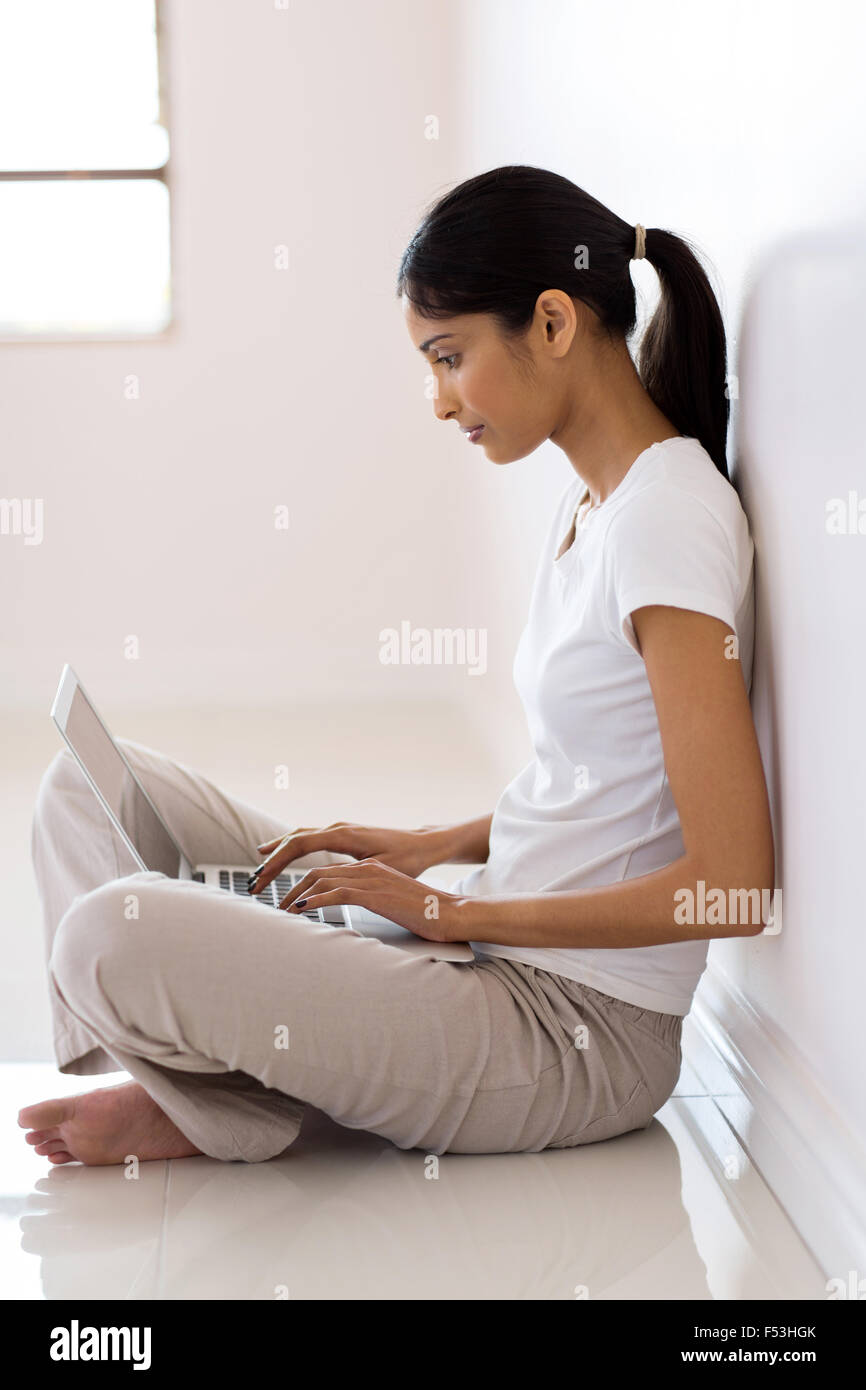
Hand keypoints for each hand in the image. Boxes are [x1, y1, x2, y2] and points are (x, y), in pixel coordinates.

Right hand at [248, 821, 445, 896]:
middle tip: (253, 884)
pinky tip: (277, 854)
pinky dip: (289, 847)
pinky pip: (308, 838)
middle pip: (293, 841)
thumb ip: (351, 875)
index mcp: (344, 835)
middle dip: (271, 862)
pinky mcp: (342, 835)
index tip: (261, 879)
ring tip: (258, 872)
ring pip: (298, 837)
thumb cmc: (408, 858)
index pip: (299, 846)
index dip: (277, 862)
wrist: (424, 843)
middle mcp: (338, 828)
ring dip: (277, 854)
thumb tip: (325, 886)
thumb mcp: (380, 869)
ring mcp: (339, 829)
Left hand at [276, 858, 464, 942]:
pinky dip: (315, 900)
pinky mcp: (375, 893)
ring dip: (298, 895)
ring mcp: (372, 878)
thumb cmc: (426, 914)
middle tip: (277, 904)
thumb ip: (370, 902)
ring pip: (322, 879)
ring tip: (283, 910)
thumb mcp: (392, 904)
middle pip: (318, 872)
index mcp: (372, 868)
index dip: (304, 883)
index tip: (289, 898)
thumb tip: (350, 917)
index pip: (328, 870)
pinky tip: (302, 909)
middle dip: (293, 887)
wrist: (452, 913)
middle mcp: (369, 868)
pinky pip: (336, 893)